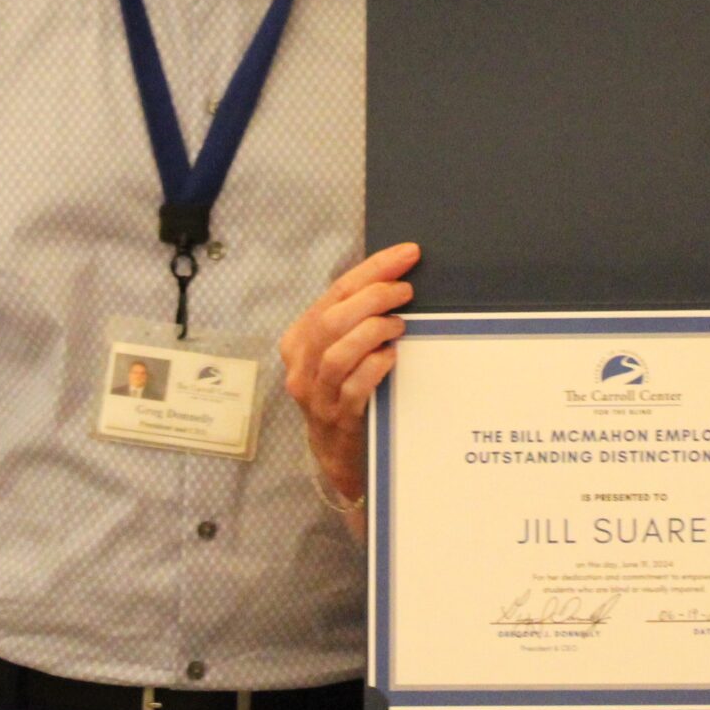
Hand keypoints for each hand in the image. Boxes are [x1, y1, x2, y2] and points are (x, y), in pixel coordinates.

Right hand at [279, 242, 418, 504]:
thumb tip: (399, 278)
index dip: (373, 269)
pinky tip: (391, 358)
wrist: (339, 455)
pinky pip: (352, 390)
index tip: (408, 254)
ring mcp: (316, 395)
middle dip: (373, 297)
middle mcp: (302, 365)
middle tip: (406, 292)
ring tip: (399, 325)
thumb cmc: (347, 390)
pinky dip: (373, 368)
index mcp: (301, 339)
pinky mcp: (336, 420)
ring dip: (372, 332)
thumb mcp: (342, 351)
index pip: (336, 292)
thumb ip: (356, 320)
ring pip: (336, 354)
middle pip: (332, 320)